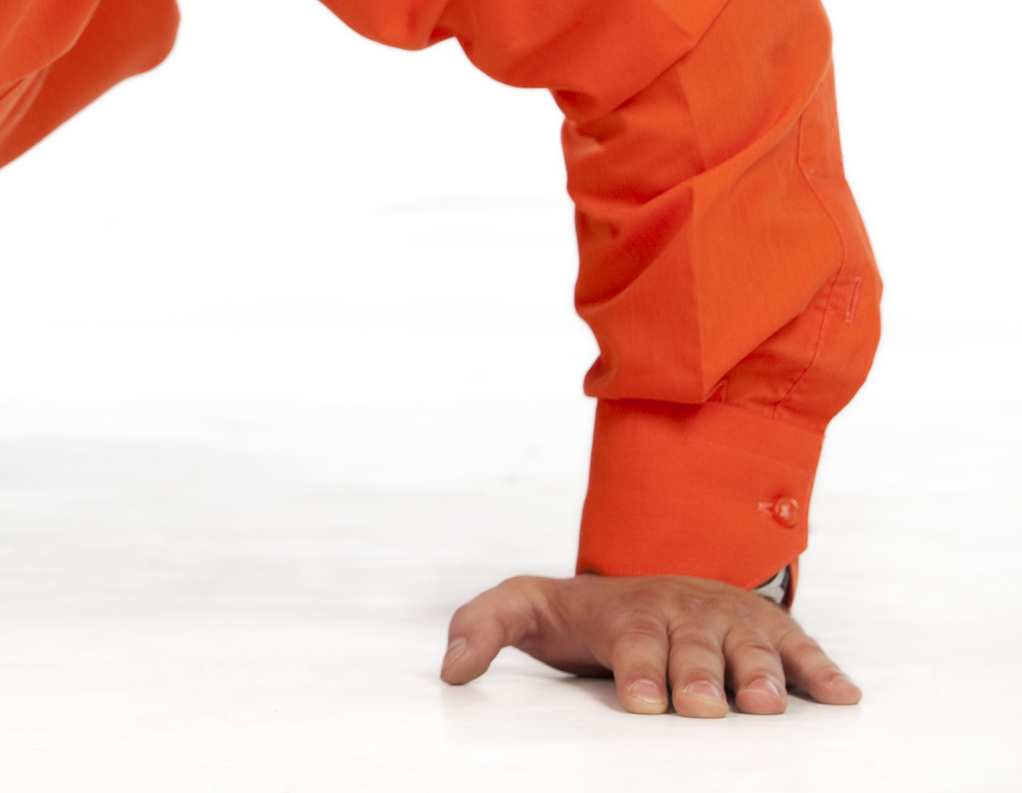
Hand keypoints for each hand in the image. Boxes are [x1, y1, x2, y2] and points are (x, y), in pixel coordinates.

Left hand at [441, 573, 859, 715]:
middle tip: (704, 709)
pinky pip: (801, 649)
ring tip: (766, 707)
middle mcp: (683, 612)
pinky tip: (844, 699)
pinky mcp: (769, 633)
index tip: (642, 703)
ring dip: (763, 676)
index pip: (633, 641)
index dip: (639, 672)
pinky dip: (822, 672)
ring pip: (751, 647)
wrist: (643, 584)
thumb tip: (448, 670)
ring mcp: (730, 621)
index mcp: (627, 612)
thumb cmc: (583, 612)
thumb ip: (480, 627)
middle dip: (698, 677)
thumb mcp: (524, 610)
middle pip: (694, 648)